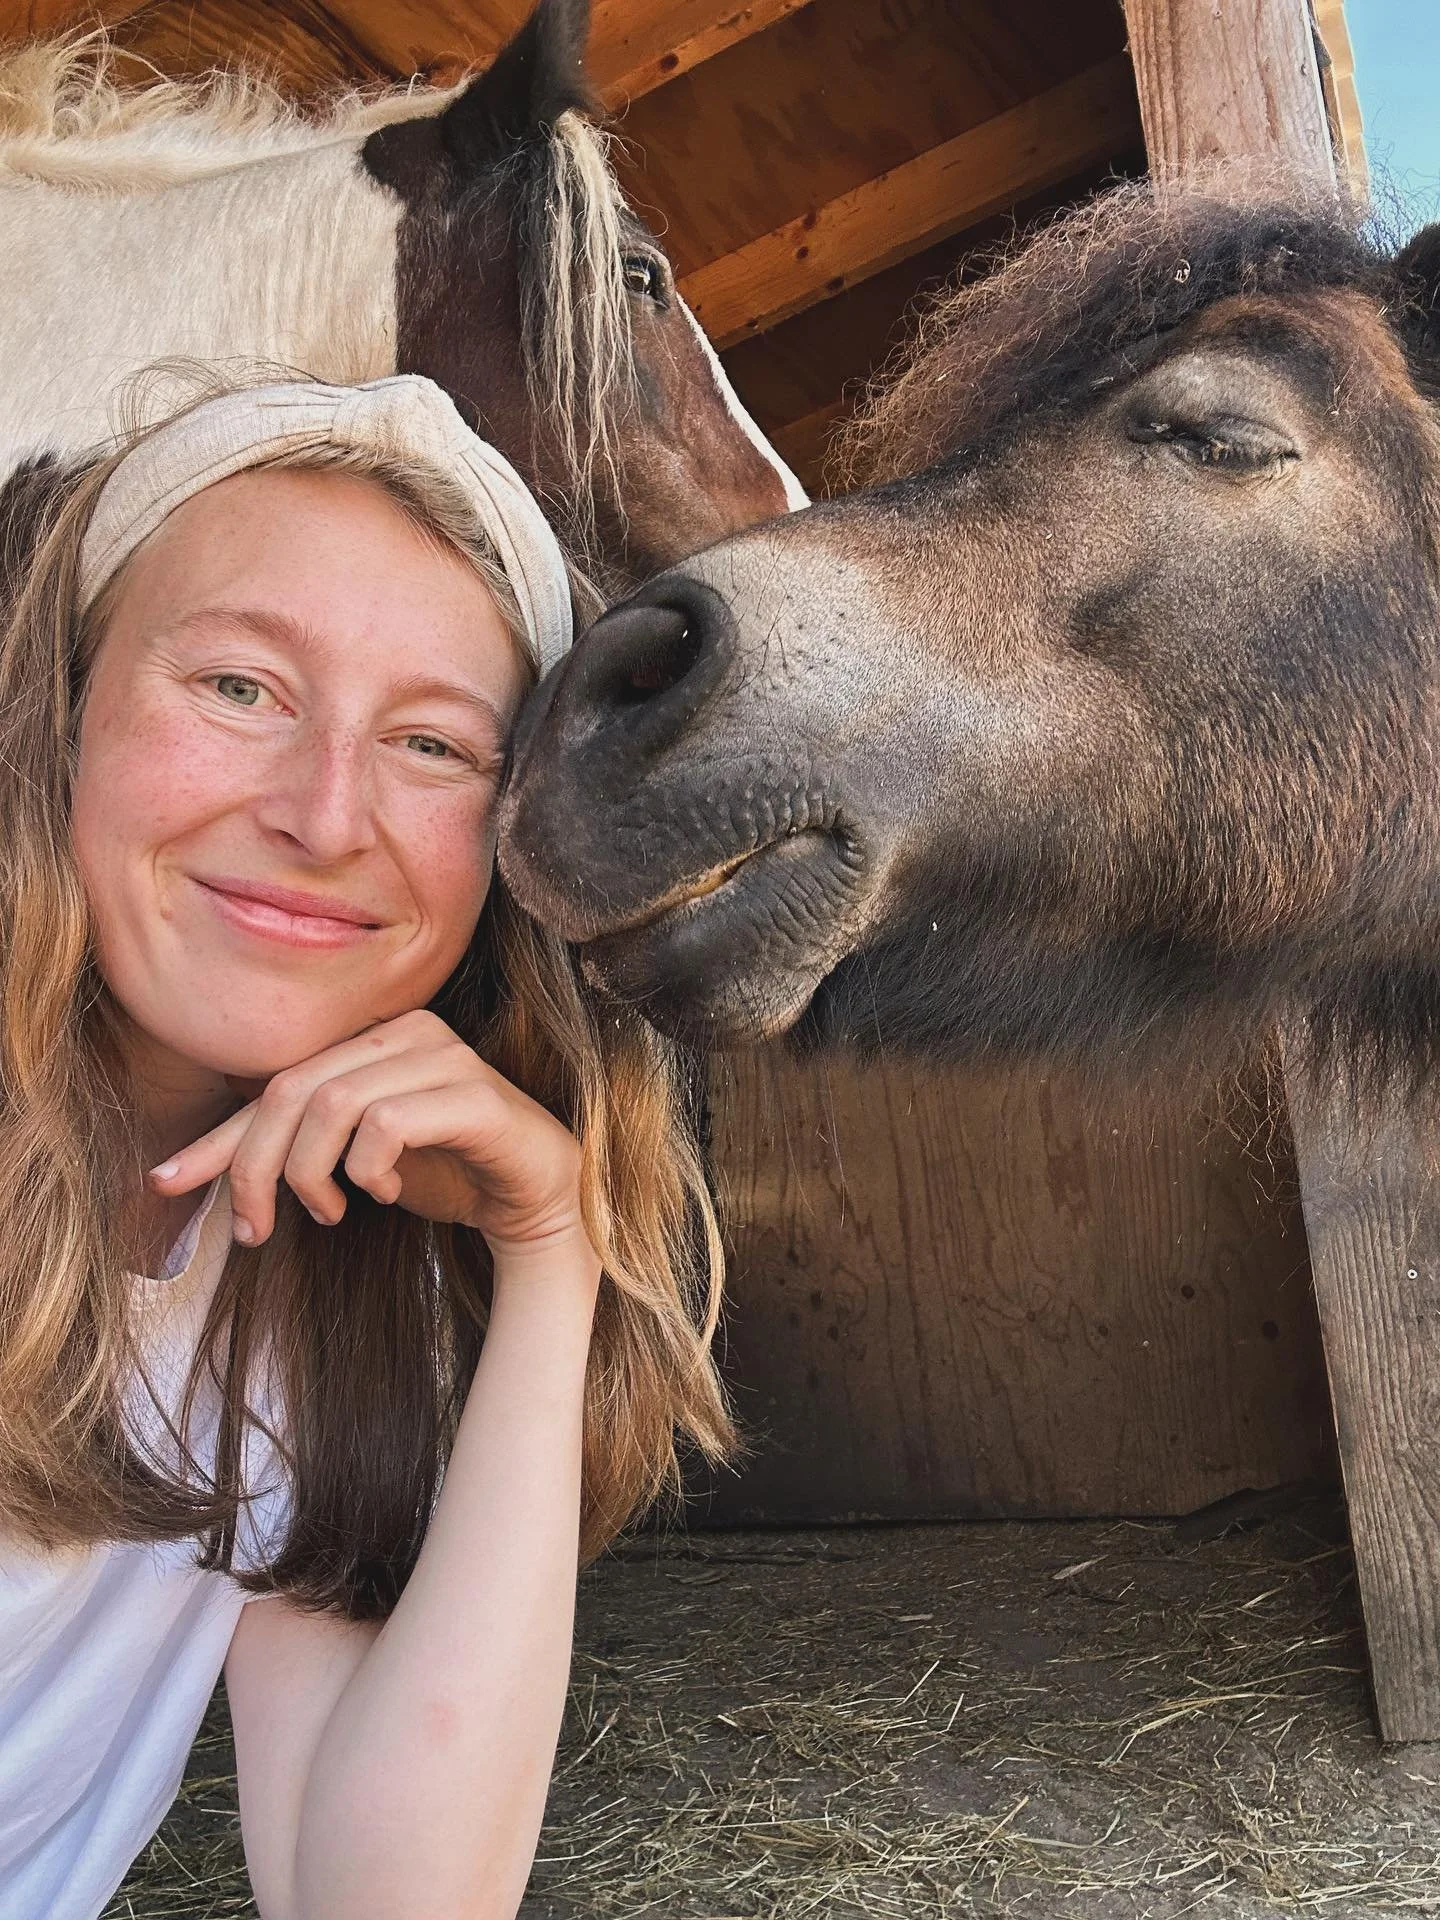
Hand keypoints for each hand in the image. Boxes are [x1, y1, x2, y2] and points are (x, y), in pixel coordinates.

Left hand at [149, 1010, 590, 1266]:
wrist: (535, 1199)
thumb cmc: (445, 1172)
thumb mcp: (348, 1162)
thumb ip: (286, 1153)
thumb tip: (177, 1172)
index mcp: (374, 1036)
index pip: (276, 1083)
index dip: (218, 1136)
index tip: (167, 1182)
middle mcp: (409, 1031)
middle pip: (293, 1090)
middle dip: (258, 1166)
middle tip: (259, 1228)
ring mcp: (446, 1058)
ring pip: (333, 1104)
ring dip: (313, 1173)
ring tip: (331, 1212)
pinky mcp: (476, 1096)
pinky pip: (388, 1123)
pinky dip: (369, 1168)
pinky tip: (383, 1191)